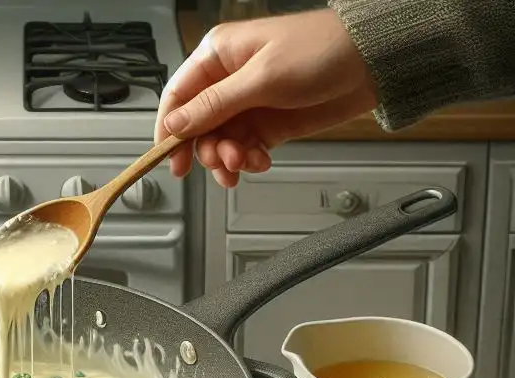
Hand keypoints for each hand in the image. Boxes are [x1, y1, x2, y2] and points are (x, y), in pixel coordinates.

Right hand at [155, 9, 376, 186]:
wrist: (371, 63)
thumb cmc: (320, 51)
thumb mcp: (261, 78)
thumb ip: (214, 105)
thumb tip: (175, 124)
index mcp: (218, 56)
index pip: (177, 97)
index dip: (169, 131)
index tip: (171, 159)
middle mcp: (228, 80)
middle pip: (196, 127)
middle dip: (207, 149)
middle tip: (224, 161)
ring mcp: (247, 104)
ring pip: (219, 143)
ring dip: (229, 159)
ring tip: (246, 162)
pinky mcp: (266, 124)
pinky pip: (243, 149)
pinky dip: (248, 161)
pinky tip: (260, 161)